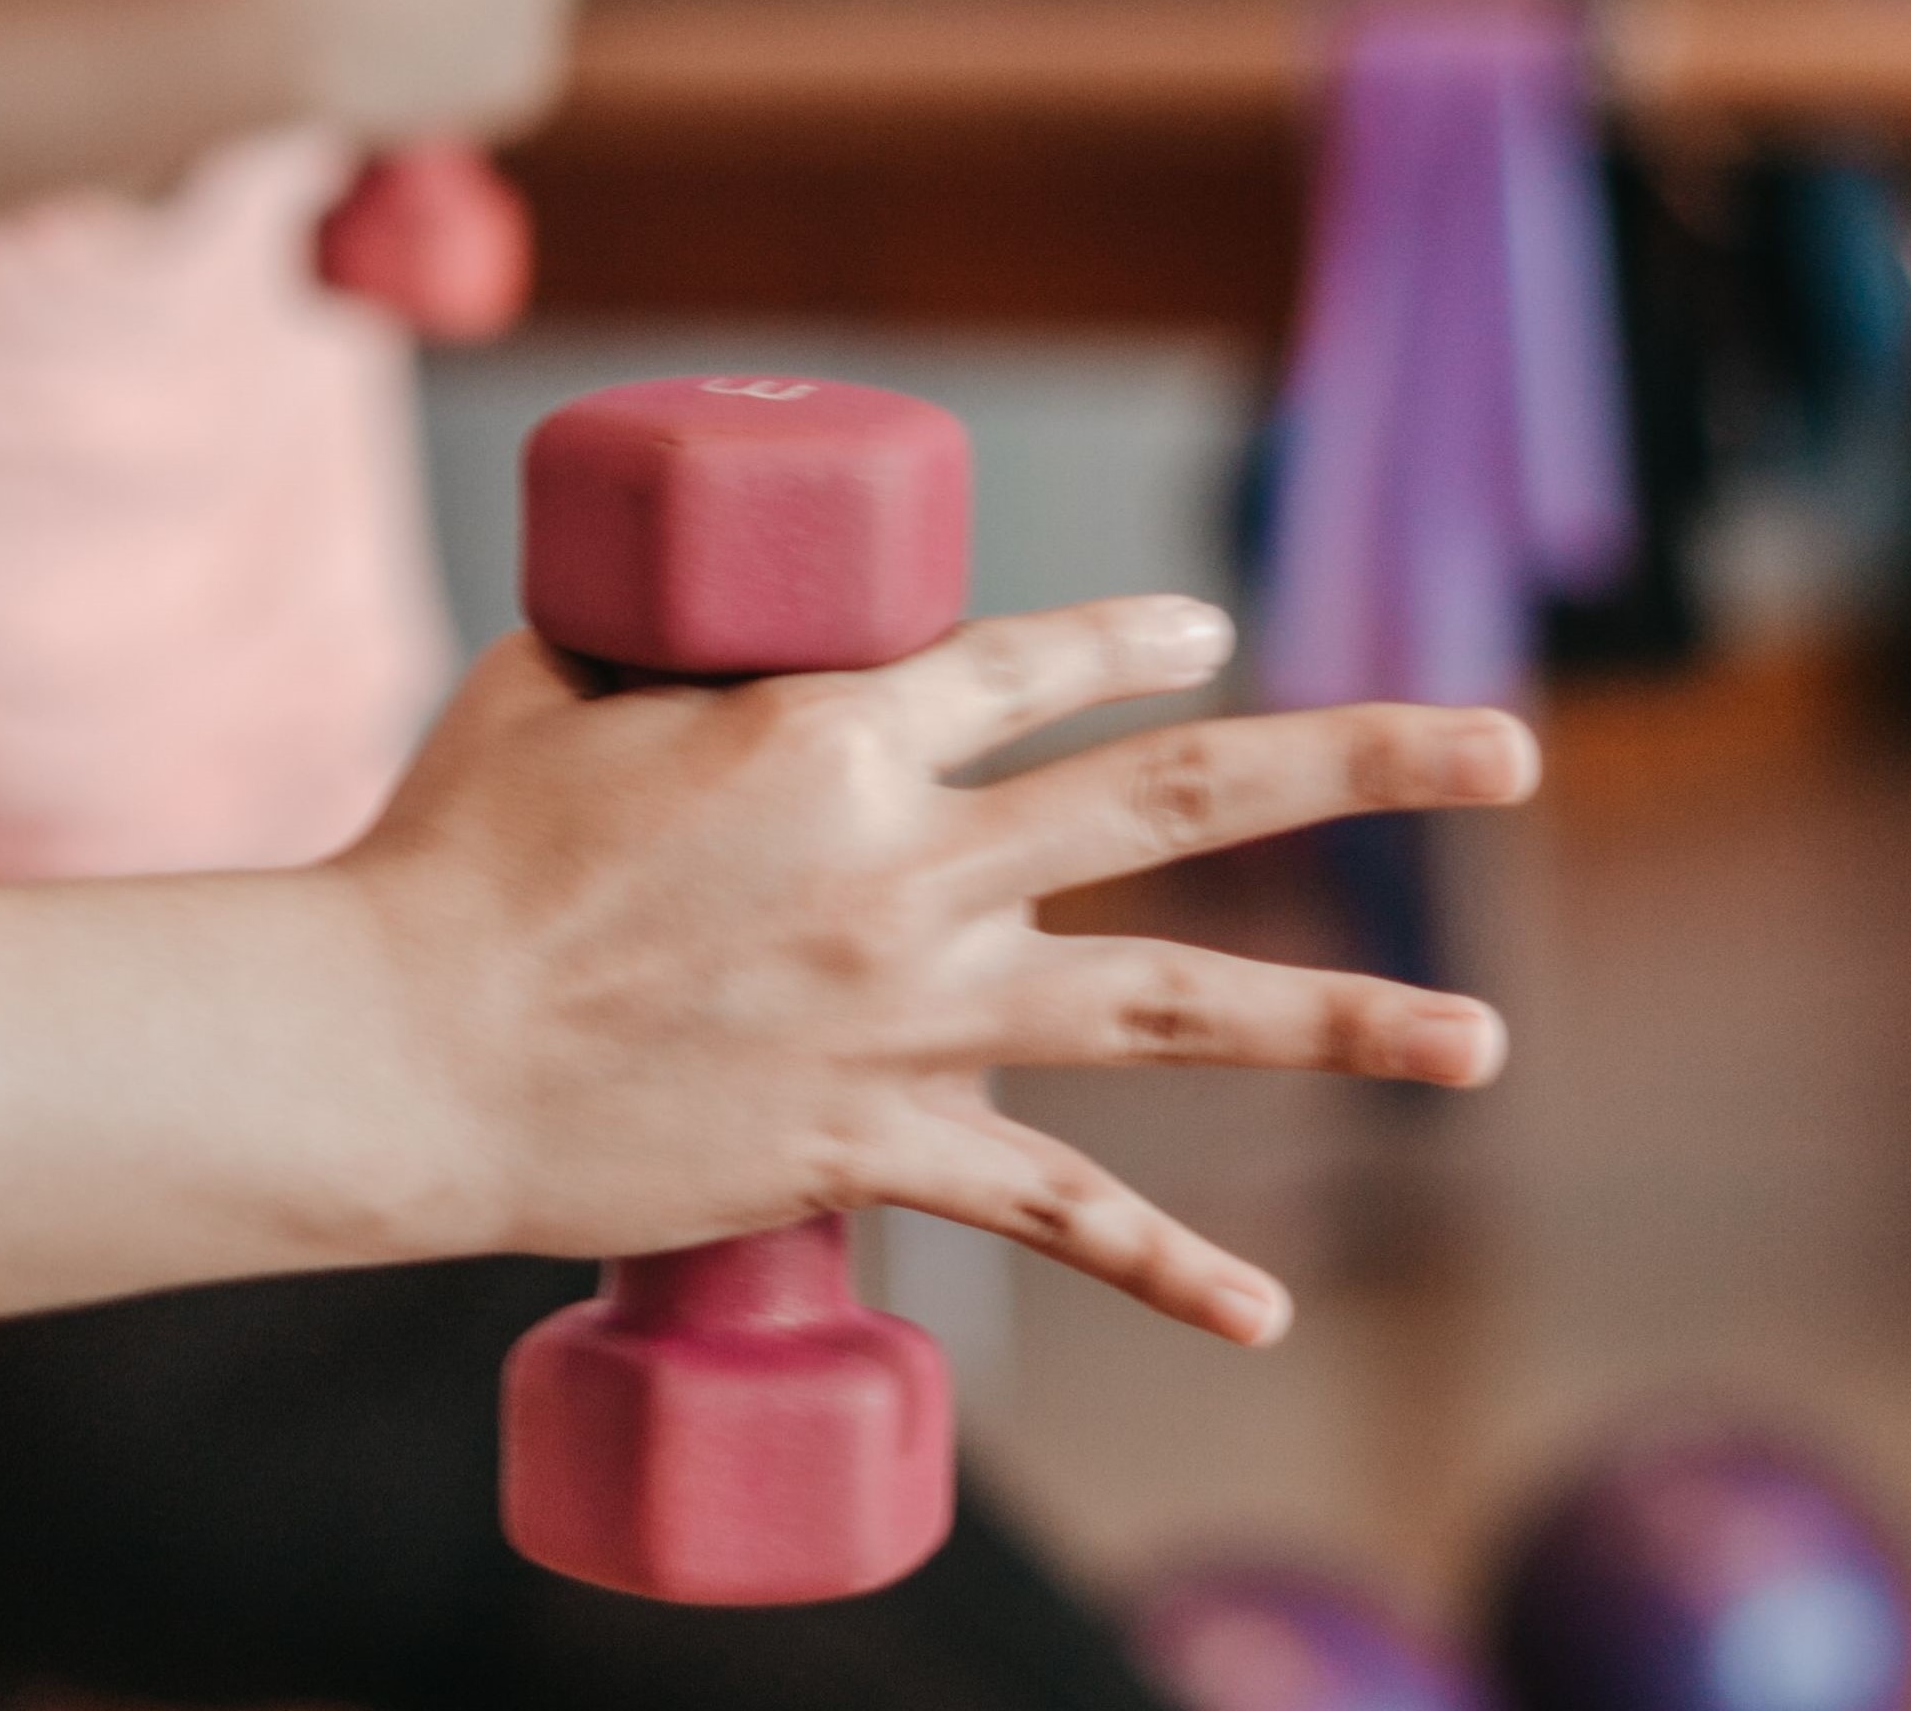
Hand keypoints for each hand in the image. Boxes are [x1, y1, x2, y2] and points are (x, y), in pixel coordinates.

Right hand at [341, 595, 1536, 1346]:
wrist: (398, 1048)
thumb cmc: (449, 852)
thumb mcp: (549, 686)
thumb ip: (656, 648)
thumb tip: (694, 606)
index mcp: (833, 731)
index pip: (1038, 662)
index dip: (1132, 637)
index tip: (1201, 632)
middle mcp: (909, 865)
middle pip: (1187, 797)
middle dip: (1370, 763)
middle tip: (1512, 747)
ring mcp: (906, 1016)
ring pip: (1177, 1007)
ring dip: (1345, 1021)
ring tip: (1479, 1043)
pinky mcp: (869, 1148)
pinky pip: (1053, 1216)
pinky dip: (1165, 1265)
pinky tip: (1264, 1305)